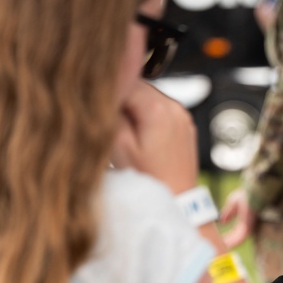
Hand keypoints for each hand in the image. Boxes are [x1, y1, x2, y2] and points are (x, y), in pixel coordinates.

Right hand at [111, 79, 197, 193]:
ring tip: (126, 131)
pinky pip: (162, 110)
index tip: (97, 100)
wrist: (179, 203)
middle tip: (110, 118)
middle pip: (139, 85)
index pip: (126, 79)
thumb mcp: (120, 147)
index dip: (109, 88)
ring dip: (134, 107)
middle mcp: (174, 106)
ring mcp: (182, 115)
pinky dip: (148, 116)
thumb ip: (112, 113)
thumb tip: (107, 93)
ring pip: (149, 97)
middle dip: (122, 97)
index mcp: (158, 108)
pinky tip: (141, 136)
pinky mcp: (185, 126)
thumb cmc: (149, 181)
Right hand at [219, 188, 257, 248]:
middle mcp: (247, 228)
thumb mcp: (233, 204)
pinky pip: (238, 239)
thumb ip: (228, 213)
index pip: (234, 234)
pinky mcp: (247, 229)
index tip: (217, 242)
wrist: (251, 194)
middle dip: (225, 244)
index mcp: (244, 222)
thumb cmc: (245, 196)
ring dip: (227, 245)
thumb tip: (222, 222)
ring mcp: (248, 229)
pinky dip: (231, 242)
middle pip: (235, 240)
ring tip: (217, 249)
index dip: (226, 238)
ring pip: (236, 242)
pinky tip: (223, 244)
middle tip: (215, 249)